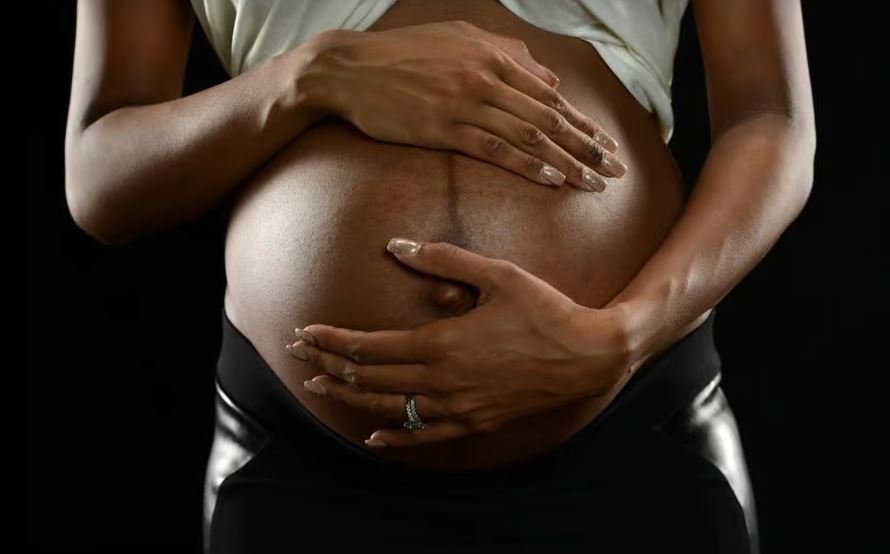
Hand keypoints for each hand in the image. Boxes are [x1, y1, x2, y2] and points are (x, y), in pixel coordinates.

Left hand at [285, 237, 632, 447]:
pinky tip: (373, 435)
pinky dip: (395, 435)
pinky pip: (425, 435)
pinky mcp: (474, 421)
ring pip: (389, 407)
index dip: (332, 339)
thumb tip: (395, 245)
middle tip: (297, 354)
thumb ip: (443, 259)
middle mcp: (442, 380)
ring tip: (319, 386)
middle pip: (369, 377)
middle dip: (328, 364)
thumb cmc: (544, 309)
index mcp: (441, 342)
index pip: (369, 346)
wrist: (587, 355)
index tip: (305, 331)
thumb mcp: (497, 273)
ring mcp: (457, 406)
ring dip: (350, 396)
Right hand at [302, 21, 626, 191]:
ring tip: (593, 183)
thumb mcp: (458, 38)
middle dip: (587, 146)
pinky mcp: (441, 127)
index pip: (549, 95)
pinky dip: (525, 165)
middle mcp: (485, 77)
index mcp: (492, 55)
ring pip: (528, 135)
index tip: (606, 145)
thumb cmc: (403, 54)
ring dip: (565, 162)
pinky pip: (493, 148)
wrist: (348, 67)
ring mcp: (464, 102)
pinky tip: (549, 181)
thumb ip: (507, 53)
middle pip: (548, 117)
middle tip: (615, 171)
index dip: (582, 122)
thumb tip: (547, 79)